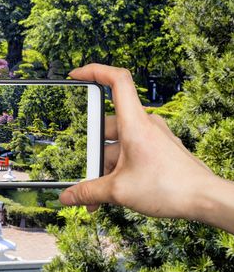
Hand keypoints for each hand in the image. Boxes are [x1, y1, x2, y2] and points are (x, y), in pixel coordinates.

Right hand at [59, 64, 223, 222]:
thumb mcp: (119, 191)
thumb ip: (88, 192)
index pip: (117, 80)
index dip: (94, 71)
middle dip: (92, 152)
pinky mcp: (158, 151)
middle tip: (85, 171)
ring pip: (117, 145)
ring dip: (104, 168)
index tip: (76, 75)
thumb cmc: (170, 187)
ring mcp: (153, 138)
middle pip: (107, 126)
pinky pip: (130, 154)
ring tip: (96, 194)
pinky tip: (111, 192)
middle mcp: (145, 125)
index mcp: (135, 124)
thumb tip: (67, 197)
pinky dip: (118, 170)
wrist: (205, 199)